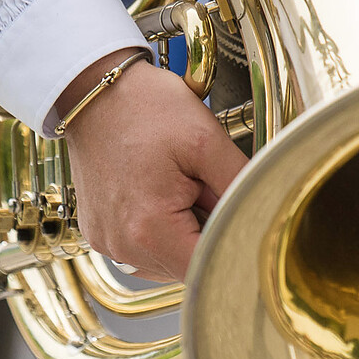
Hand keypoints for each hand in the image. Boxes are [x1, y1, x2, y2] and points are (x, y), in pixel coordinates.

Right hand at [58, 50, 248, 281]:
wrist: (94, 91)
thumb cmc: (145, 107)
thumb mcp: (207, 140)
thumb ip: (241, 185)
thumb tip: (263, 215)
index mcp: (149, 229)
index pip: (208, 267)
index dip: (232, 243)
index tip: (240, 216)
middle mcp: (122, 246)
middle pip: (188, 265)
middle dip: (207, 231)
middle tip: (203, 186)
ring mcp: (107, 242)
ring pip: (168, 258)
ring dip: (185, 231)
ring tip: (179, 185)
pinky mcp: (100, 233)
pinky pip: (144, 247)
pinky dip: (161, 227)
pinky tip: (160, 192)